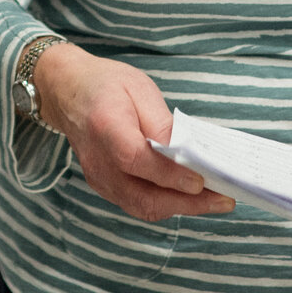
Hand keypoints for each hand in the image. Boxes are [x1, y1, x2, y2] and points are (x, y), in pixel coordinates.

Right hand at [34, 44, 235, 222]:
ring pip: (141, 206)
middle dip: (186, 202)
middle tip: (223, 199)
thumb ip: (163, 123)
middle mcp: (97, 158)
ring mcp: (97, 176)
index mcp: (105, 125)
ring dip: (180, 207)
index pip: (135, 159)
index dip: (169, 174)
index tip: (201, 180)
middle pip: (141, 195)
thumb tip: (188, 155)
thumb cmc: (106, 85)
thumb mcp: (139, 88)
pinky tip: (187, 196)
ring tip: (213, 200)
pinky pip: (136, 203)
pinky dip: (165, 203)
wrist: (68, 91)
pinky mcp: (103, 185)